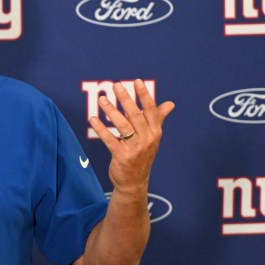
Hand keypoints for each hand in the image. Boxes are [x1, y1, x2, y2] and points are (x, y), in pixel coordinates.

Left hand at [89, 79, 174, 195]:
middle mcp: (147, 139)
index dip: (144, 95)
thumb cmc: (142, 156)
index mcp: (155, 132)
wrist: (135, 182)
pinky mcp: (122, 156)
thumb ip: (159, 119)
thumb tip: (170, 104)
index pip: (151, 110)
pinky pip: (110, 139)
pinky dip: (101, 129)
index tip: (137, 81)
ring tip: (102, 99)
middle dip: (125, 99)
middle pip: (135, 115)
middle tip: (116, 85)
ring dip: (111, 111)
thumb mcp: (152, 138)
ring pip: (122, 125)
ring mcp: (135, 148)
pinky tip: (93, 119)